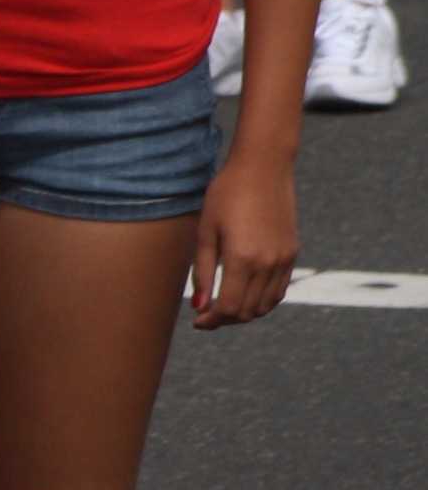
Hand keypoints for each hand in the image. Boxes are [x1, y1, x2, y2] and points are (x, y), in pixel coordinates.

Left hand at [190, 149, 296, 326]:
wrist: (263, 168)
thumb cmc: (226, 195)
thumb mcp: (205, 231)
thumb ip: (202, 271)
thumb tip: (199, 306)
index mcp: (242, 259)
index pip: (229, 308)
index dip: (211, 320)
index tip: (197, 321)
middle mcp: (268, 264)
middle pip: (248, 311)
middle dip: (225, 319)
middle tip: (206, 315)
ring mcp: (284, 259)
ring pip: (266, 305)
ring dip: (244, 312)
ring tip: (223, 306)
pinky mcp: (292, 253)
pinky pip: (279, 290)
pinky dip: (263, 300)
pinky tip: (245, 294)